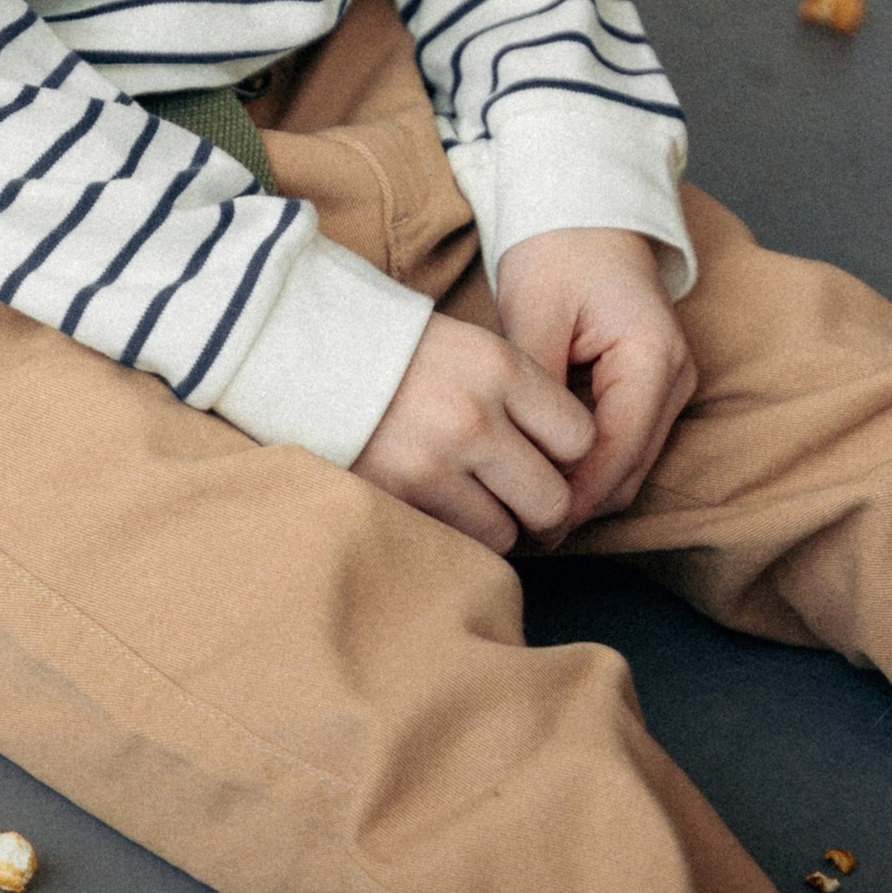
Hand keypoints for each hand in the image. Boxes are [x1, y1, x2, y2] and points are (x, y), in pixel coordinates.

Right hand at [347, 310, 595, 552]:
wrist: (312, 351)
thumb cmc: (404, 353)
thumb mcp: (473, 349)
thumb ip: (521, 397)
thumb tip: (569, 462)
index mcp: (500, 366)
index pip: (579, 437)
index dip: (567, 457)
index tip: (548, 458)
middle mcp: (476, 416)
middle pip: (553, 500)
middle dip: (542, 509)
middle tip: (524, 502)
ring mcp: (437, 461)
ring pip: (508, 532)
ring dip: (497, 525)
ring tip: (473, 499)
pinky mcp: (402, 495)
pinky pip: (460, 543)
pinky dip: (458, 534)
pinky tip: (441, 504)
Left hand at [495, 228, 695, 530]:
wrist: (583, 204)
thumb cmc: (556, 247)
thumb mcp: (535, 313)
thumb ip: (537, 388)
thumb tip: (527, 462)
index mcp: (653, 360)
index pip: (617, 457)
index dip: (571, 498)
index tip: (524, 526)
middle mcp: (674, 379)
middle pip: (628, 473)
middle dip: (575, 502)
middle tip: (514, 527)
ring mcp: (668, 385)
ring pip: (627, 467)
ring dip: (580, 486)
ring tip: (520, 501)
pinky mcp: (650, 387)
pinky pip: (621, 443)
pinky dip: (585, 461)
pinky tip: (539, 465)